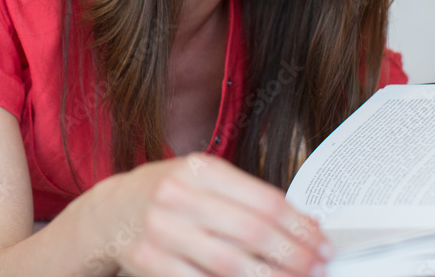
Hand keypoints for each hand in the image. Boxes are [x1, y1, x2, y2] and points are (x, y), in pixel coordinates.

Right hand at [107, 153, 333, 276]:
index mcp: (199, 168)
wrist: (112, 211)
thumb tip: (305, 224)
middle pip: (252, 233)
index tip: (322, 243)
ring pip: (229, 264)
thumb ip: (250, 198)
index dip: (300, 226)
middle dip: (293, 256)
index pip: (264, 200)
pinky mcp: (148, 262)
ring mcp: (161, 230)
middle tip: (318, 267)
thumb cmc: (169, 194)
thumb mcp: (205, 181)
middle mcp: (178, 196)